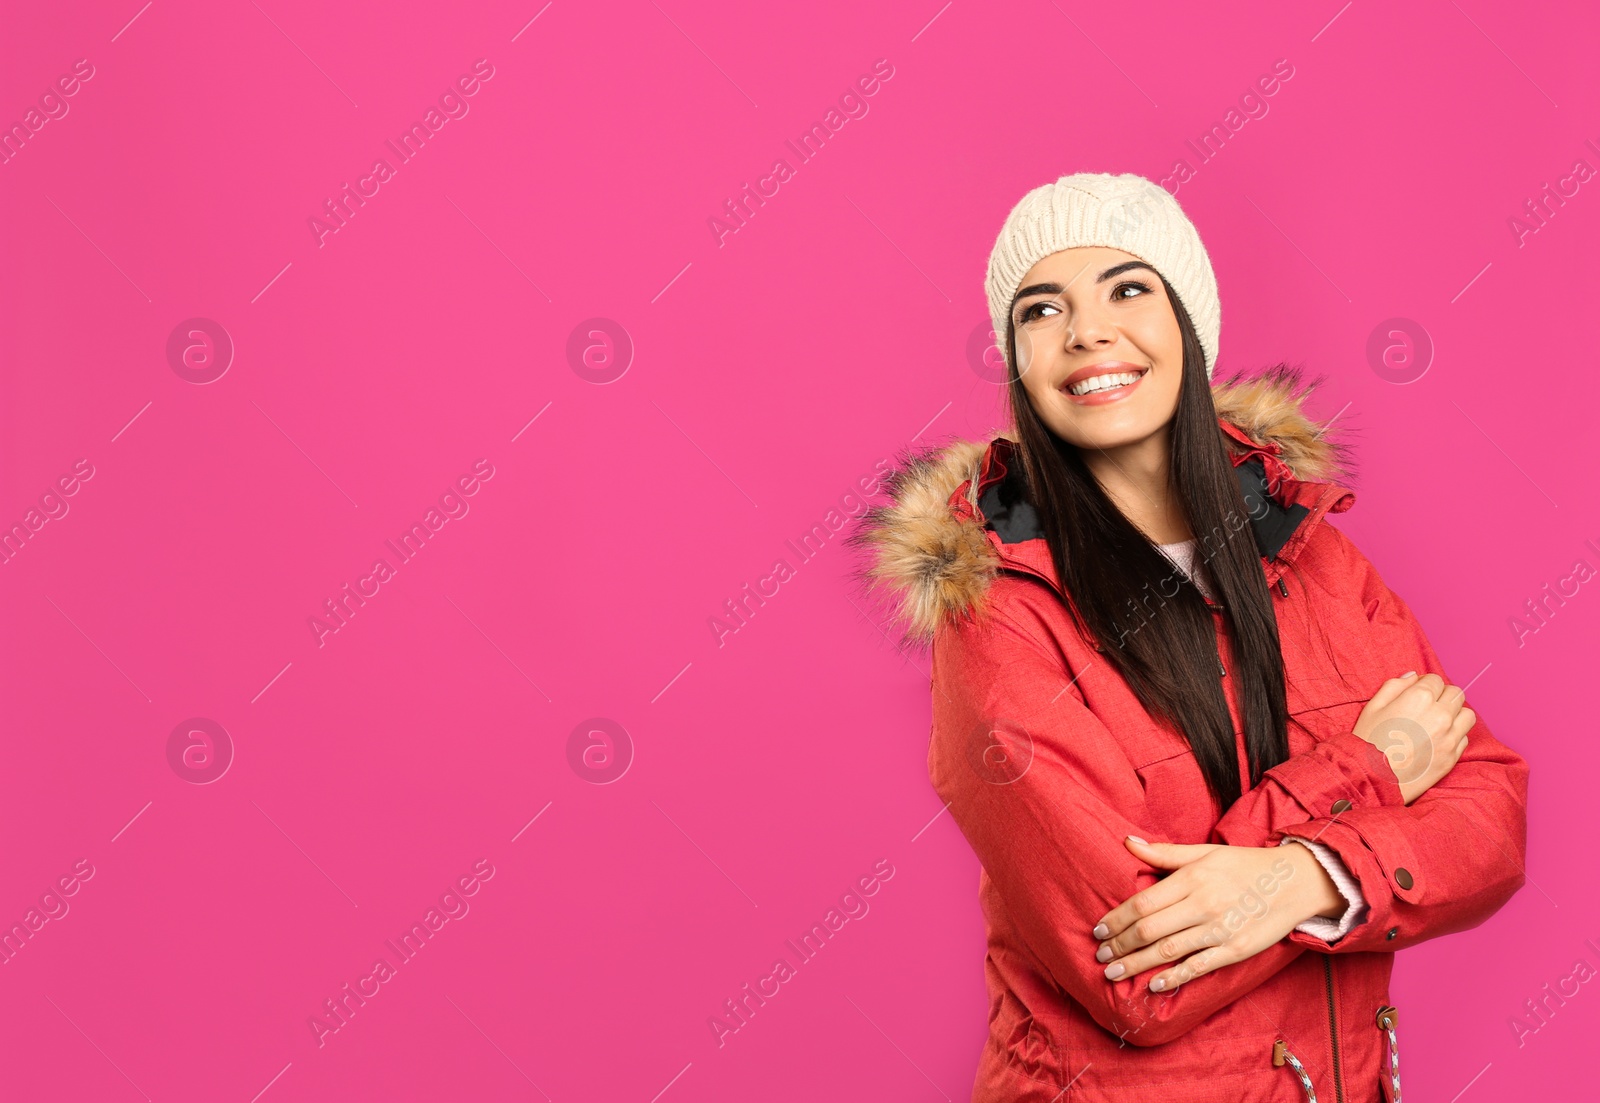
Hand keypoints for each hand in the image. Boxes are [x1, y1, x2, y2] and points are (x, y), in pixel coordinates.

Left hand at [1091, 836, 1343, 992]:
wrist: (1295, 882)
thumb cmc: (1244, 865)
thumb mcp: (1204, 852)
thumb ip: (1165, 853)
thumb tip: (1127, 841)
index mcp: (1192, 878)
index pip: (1143, 903)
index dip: (1116, 919)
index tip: (1098, 932)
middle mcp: (1203, 904)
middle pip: (1150, 929)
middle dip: (1120, 945)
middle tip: (1100, 956)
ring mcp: (1220, 929)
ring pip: (1169, 951)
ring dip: (1137, 964)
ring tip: (1113, 973)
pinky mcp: (1236, 950)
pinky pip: (1199, 967)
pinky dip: (1174, 978)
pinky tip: (1153, 986)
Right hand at [1352, 671, 1472, 803]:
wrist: (1374, 778)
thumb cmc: (1368, 741)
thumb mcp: (1372, 707)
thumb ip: (1394, 686)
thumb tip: (1413, 677)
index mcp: (1420, 697)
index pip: (1435, 680)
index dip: (1425, 684)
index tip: (1417, 693)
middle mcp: (1440, 714)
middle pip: (1456, 694)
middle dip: (1442, 696)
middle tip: (1428, 707)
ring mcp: (1450, 736)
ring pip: (1467, 714)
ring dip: (1455, 714)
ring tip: (1438, 722)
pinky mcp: (1453, 756)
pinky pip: (1464, 737)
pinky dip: (1454, 735)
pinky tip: (1437, 739)